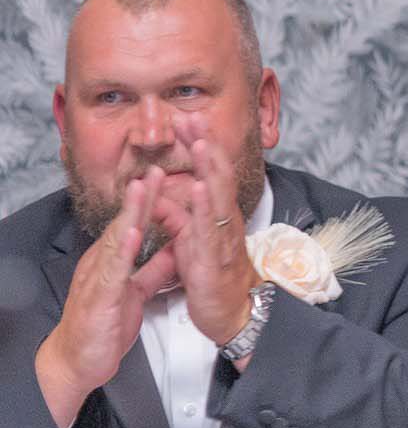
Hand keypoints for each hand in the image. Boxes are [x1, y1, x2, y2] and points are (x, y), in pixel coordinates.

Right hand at [34, 168, 176, 427]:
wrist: (78, 362)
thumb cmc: (105, 325)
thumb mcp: (136, 292)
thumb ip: (154, 269)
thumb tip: (175, 247)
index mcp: (112, 262)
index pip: (132, 225)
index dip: (149, 202)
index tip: (165, 176)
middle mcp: (102, 265)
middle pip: (123, 225)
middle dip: (140, 198)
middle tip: (156, 169)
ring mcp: (98, 280)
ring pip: (115, 241)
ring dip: (130, 214)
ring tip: (143, 189)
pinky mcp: (99, 299)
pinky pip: (112, 272)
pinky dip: (123, 252)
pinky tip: (133, 234)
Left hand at [169, 113, 259, 347]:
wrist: (232, 312)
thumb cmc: (211, 277)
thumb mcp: (188, 242)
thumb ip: (174, 217)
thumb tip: (155, 196)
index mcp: (216, 214)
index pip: (209, 171)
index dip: (199, 144)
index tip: (186, 119)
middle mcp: (224, 219)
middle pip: (216, 173)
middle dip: (204, 143)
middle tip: (191, 115)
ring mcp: (223, 235)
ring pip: (218, 194)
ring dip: (209, 166)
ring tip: (199, 141)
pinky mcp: (216, 254)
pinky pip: (212, 225)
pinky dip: (207, 204)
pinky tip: (200, 186)